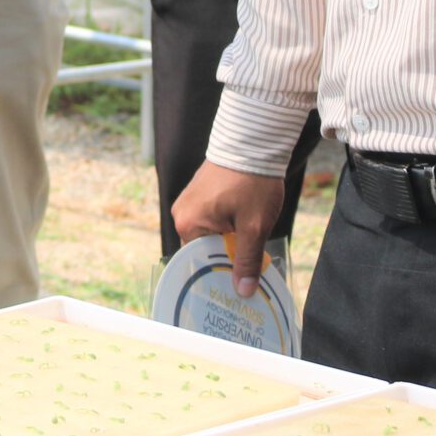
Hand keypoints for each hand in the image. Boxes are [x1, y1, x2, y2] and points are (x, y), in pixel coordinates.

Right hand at [171, 161, 286, 296]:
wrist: (253, 144)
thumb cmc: (252, 184)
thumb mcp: (254, 226)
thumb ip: (247, 260)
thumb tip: (243, 291)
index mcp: (188, 223)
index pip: (200, 263)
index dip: (221, 274)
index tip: (241, 283)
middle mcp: (181, 213)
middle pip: (204, 249)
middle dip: (226, 256)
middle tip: (251, 265)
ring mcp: (188, 201)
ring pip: (209, 234)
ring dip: (228, 240)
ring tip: (250, 242)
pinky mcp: (198, 193)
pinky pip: (209, 220)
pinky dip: (226, 226)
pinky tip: (244, 225)